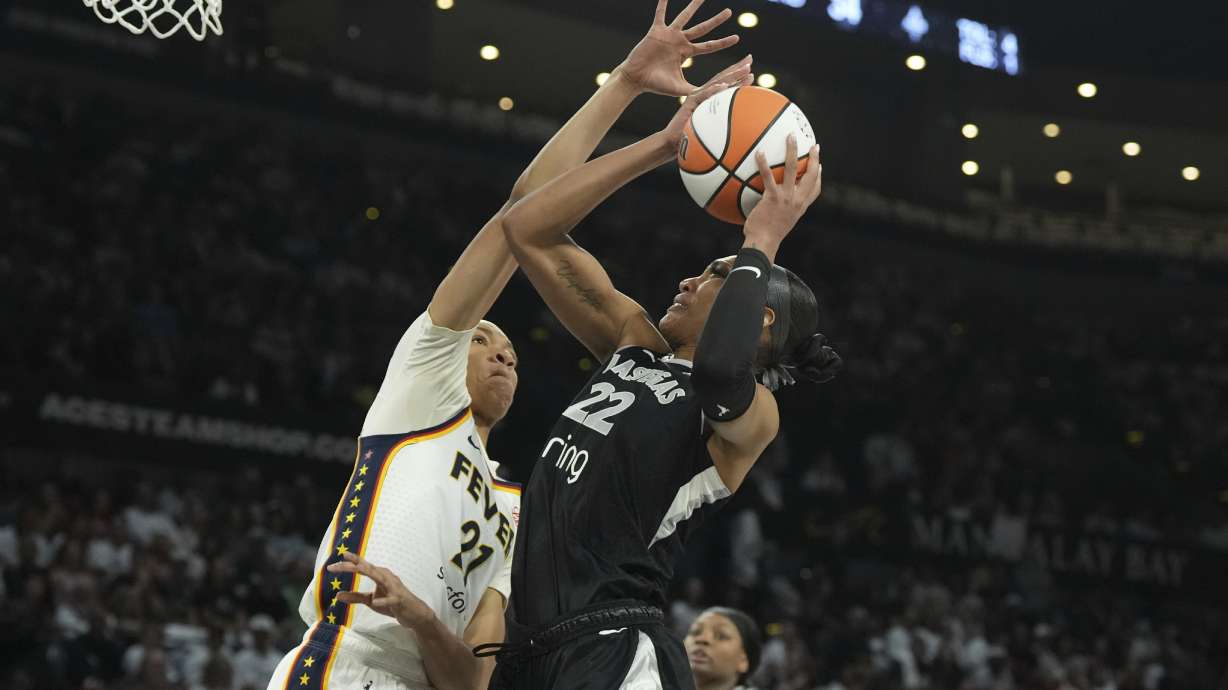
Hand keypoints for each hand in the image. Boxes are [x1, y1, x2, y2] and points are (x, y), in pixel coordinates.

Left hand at [327, 551, 433, 629]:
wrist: (414, 613)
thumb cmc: (392, 603)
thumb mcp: (371, 601)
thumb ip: (355, 597)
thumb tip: (337, 595)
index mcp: (379, 575)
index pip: (362, 566)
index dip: (349, 562)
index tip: (334, 561)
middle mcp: (386, 577)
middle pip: (368, 568)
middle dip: (352, 565)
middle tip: (335, 565)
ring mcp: (394, 588)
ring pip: (381, 578)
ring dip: (370, 572)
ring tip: (358, 568)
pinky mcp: (399, 600)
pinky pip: (390, 600)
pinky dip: (383, 601)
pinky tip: (375, 602)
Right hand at [617, 0, 740, 96]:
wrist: (636, 79)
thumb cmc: (656, 85)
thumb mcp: (682, 89)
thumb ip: (699, 90)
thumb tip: (717, 94)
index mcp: (687, 52)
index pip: (709, 46)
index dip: (723, 43)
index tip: (737, 38)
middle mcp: (680, 41)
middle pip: (702, 28)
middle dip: (716, 21)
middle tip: (729, 12)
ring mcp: (669, 35)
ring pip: (685, 16)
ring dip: (694, 5)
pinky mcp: (656, 31)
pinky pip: (660, 14)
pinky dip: (662, 4)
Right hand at [658, 56, 753, 151]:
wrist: (672, 141)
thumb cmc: (690, 135)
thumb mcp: (710, 125)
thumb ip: (720, 118)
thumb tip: (738, 122)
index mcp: (707, 96)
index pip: (724, 81)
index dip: (736, 72)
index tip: (749, 65)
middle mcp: (702, 93)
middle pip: (721, 78)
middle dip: (736, 68)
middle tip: (750, 59)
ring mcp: (696, 98)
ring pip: (716, 83)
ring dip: (731, 75)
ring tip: (745, 69)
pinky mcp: (690, 105)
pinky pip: (703, 97)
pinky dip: (713, 91)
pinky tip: (723, 86)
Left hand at [744, 134, 821, 247]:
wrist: (763, 243)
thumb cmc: (767, 236)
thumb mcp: (780, 223)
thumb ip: (779, 211)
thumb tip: (771, 205)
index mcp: (800, 207)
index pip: (815, 190)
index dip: (819, 176)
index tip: (820, 165)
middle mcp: (797, 201)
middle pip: (811, 175)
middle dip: (814, 158)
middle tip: (814, 145)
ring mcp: (786, 198)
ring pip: (793, 169)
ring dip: (793, 151)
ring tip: (791, 136)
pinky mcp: (773, 198)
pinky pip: (768, 176)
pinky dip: (764, 163)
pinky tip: (760, 152)